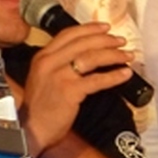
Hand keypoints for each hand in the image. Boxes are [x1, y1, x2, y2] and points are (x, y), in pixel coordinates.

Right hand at [20, 22, 134, 157]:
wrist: (30, 130)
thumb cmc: (41, 107)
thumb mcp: (44, 77)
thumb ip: (60, 63)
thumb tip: (87, 53)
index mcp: (42, 56)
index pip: (69, 34)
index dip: (90, 29)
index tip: (106, 27)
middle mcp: (49, 62)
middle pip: (83, 43)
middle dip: (106, 40)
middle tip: (122, 41)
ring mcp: (59, 76)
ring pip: (91, 58)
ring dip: (113, 55)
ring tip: (128, 56)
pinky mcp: (69, 91)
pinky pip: (97, 80)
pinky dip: (114, 76)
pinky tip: (125, 74)